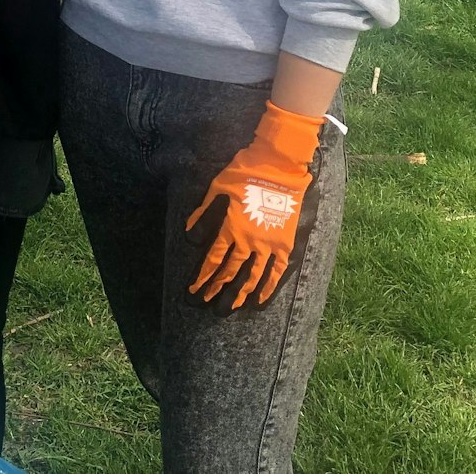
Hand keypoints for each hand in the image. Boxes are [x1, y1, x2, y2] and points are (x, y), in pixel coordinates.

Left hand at [186, 100, 323, 308]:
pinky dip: (268, 288)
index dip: (202, 277)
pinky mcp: (285, 244)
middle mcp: (248, 242)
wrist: (279, 166)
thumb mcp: (217, 188)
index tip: (193, 291)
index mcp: (230, 229)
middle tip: (207, 305)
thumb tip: (191, 235)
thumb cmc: (244, 173)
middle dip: (216, 290)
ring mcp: (268, 245)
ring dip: (238, 295)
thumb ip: (204, 214)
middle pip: (230, 273)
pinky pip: (277, 272)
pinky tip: (259, 302)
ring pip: (251, 277)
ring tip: (228, 309)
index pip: (213, 260)